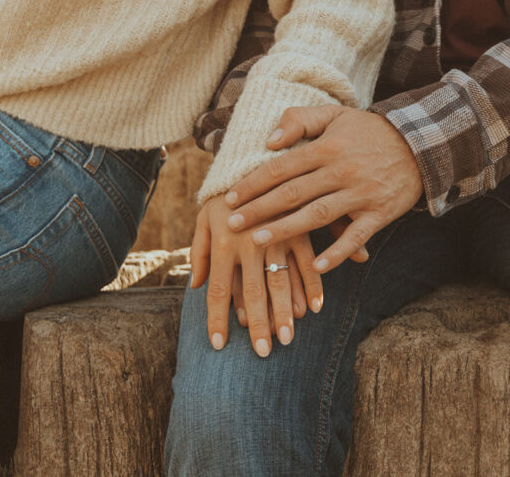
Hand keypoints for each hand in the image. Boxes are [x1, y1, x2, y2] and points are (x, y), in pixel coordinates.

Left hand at [189, 196, 324, 356]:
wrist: (251, 157)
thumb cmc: (222, 195)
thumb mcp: (203, 219)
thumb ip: (198, 252)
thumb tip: (195, 286)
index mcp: (223, 242)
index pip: (217, 290)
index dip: (216, 319)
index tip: (219, 346)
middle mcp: (250, 242)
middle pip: (253, 291)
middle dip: (258, 324)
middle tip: (264, 352)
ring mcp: (276, 235)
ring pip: (282, 280)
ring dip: (285, 311)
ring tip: (288, 337)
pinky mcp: (297, 227)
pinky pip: (306, 261)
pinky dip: (311, 285)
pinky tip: (314, 307)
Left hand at [224, 106, 423, 272]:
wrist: (420, 144)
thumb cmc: (370, 131)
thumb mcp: (336, 115)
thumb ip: (301, 120)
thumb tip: (271, 140)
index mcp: (327, 148)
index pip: (281, 167)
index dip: (253, 183)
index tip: (229, 198)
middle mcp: (341, 171)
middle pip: (293, 193)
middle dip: (259, 209)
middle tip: (231, 224)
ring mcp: (361, 194)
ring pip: (318, 215)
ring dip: (286, 229)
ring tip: (258, 241)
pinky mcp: (379, 213)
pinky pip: (355, 236)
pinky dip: (337, 252)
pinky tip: (316, 266)